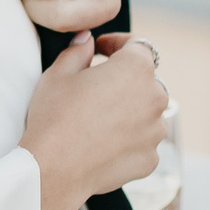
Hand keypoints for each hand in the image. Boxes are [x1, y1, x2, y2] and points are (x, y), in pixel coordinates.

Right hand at [20, 32, 166, 209]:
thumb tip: (86, 40)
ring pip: (146, 112)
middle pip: (145, 80)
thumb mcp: (58, 73)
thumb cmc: (55, 116)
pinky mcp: (150, 159)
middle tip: (95, 87)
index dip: (117, 43)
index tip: (101, 48)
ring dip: (129, 110)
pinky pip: (142, 141)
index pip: (138, 45)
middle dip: (124, 79)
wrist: (54, 168)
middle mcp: (155, 98)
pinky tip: (102, 143)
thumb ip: (78, 50)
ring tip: (98, 119)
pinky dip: (128, 139)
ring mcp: (156, 132)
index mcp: (136, 69)